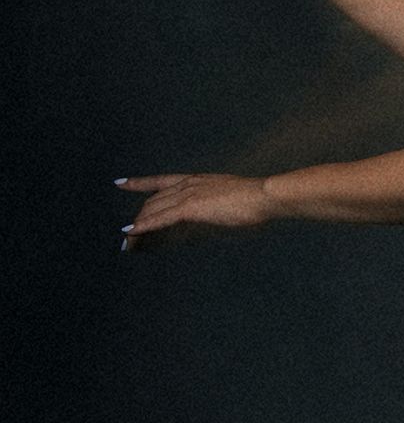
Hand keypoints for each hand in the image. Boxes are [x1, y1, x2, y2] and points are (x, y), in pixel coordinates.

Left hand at [116, 172, 274, 246]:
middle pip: (153, 201)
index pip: (160, 181)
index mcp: (196, 180)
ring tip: (126, 242)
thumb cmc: (256, 199)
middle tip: (126, 236)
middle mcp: (187, 184)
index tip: (121, 184)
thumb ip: (216, 204)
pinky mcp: (190, 207)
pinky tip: (131, 233)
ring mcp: (187, 194)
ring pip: (152, 210)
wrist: (262, 196)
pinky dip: (143, 226)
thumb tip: (215, 213)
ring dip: (137, 227)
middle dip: (138, 217)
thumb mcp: (230, 199)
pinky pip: (160, 218)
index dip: (139, 183)